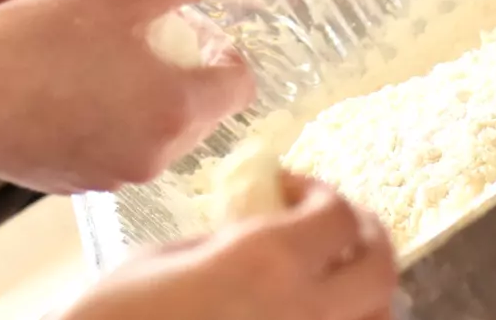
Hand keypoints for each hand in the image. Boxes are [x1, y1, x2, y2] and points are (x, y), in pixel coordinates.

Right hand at [0, 0, 255, 191]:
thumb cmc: (32, 38)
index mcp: (178, 111)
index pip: (240, 83)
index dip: (220, 44)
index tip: (183, 20)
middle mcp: (155, 157)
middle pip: (203, 109)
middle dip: (184, 68)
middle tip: (137, 30)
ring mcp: (113, 177)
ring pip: (158, 129)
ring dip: (145, 91)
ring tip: (97, 53)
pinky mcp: (75, 185)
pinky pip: (114, 147)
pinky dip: (107, 117)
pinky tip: (64, 84)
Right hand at [62, 174, 398, 319]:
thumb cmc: (114, 316)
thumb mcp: (162, 259)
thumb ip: (224, 240)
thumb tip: (252, 232)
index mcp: (268, 262)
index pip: (339, 215)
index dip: (321, 192)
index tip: (291, 189)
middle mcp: (305, 311)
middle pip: (381, 269)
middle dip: (366, 237)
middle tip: (335, 224)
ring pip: (378, 318)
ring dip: (363, 290)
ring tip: (329, 277)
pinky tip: (310, 314)